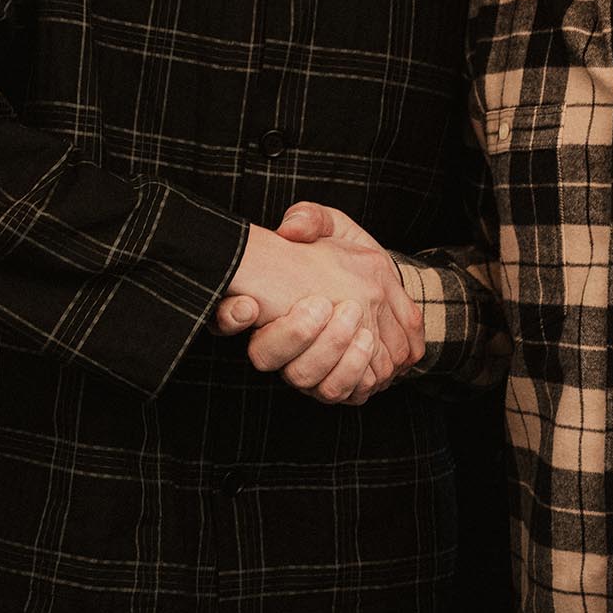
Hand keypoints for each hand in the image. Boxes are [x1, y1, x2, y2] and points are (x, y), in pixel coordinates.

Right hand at [219, 208, 423, 401]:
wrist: (386, 288)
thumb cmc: (348, 256)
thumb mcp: (330, 227)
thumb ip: (309, 219)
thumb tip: (290, 228)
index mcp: (264, 306)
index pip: (226, 318)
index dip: (229, 317)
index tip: (250, 304)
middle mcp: (278, 344)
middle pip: (265, 356)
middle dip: (295, 333)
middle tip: (324, 305)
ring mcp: (305, 368)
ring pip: (302, 378)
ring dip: (329, 351)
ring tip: (354, 320)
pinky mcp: (336, 384)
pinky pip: (338, 392)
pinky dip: (354, 369)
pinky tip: (368, 342)